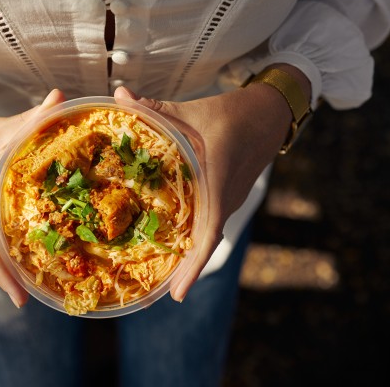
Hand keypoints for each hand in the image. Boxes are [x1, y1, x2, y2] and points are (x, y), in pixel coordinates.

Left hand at [114, 64, 309, 301]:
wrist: (271, 113)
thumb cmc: (235, 113)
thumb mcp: (192, 110)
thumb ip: (154, 108)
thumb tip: (118, 95)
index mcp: (218, 183)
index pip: (209, 234)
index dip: (195, 267)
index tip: (178, 295)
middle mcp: (227, 200)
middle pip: (205, 243)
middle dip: (184, 270)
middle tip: (157, 292)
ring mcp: (231, 200)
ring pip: (208, 234)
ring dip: (189, 255)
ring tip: (162, 274)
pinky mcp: (229, 196)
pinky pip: (211, 222)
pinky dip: (195, 236)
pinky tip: (175, 240)